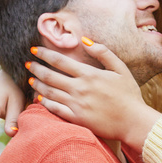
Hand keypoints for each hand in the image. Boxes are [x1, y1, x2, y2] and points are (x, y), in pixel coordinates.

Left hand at [28, 42, 161, 148]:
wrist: (134, 122)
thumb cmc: (129, 95)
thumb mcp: (121, 69)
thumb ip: (103, 52)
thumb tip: (85, 40)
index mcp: (89, 75)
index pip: (60, 61)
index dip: (44, 54)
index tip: (34, 50)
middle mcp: (80, 89)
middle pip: (50, 76)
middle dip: (36, 68)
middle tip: (28, 64)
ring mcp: (77, 105)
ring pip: (49, 92)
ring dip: (37, 85)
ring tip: (30, 80)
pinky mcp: (77, 119)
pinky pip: (54, 109)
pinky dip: (44, 102)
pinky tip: (39, 98)